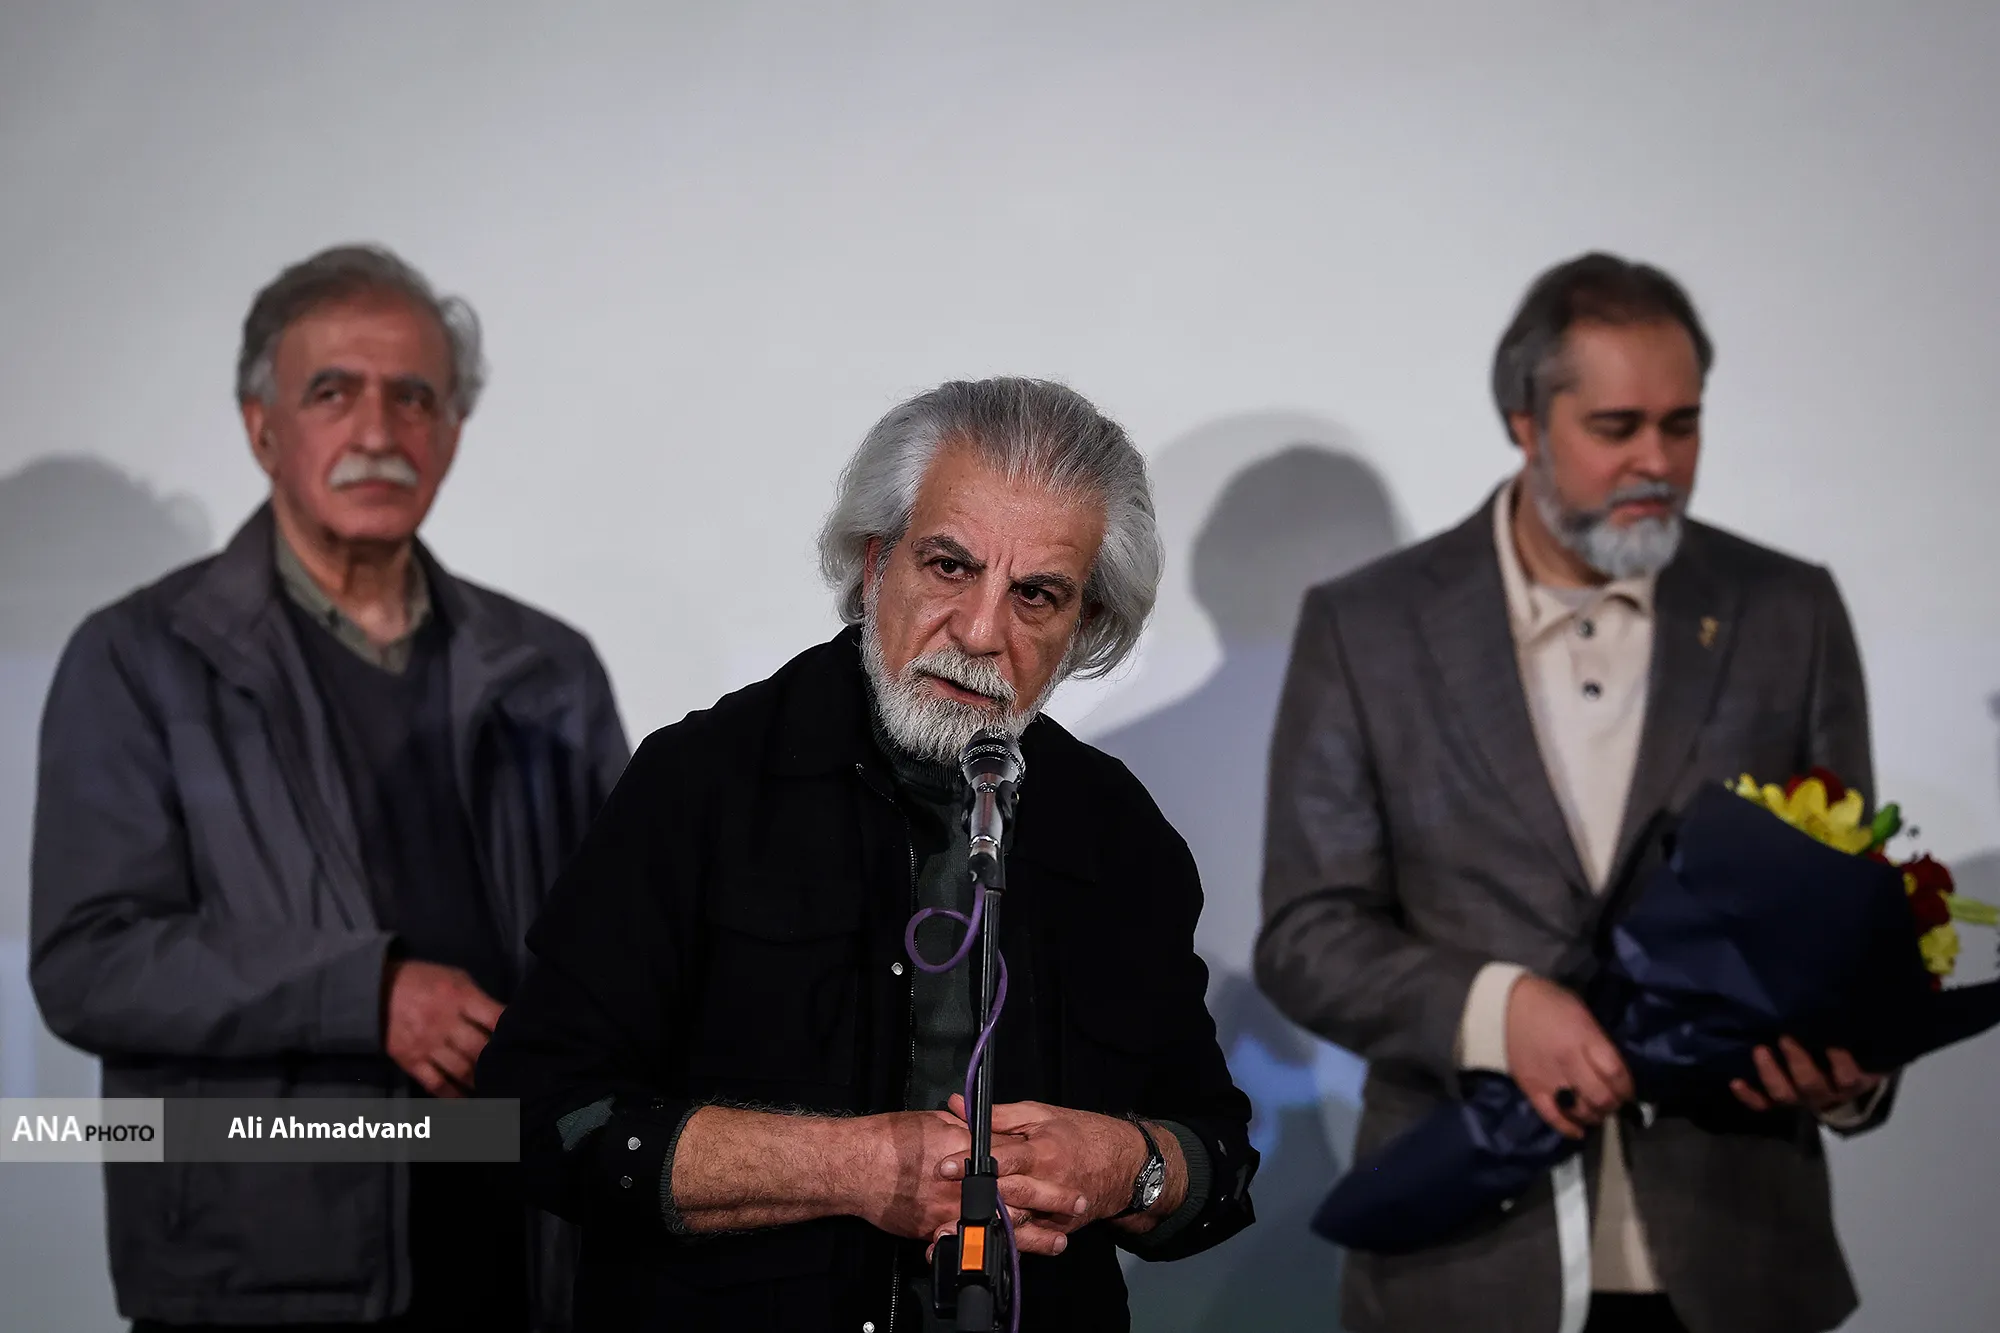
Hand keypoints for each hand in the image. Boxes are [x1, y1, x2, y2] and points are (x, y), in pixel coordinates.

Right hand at [383, 960, 503, 1097]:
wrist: (377, 990)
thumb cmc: (424, 980)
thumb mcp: (455, 977)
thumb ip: (478, 999)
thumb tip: (502, 1020)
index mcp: (460, 998)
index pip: (495, 1017)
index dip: (512, 1031)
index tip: (526, 1042)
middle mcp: (445, 1023)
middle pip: (480, 1049)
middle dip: (498, 1062)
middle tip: (515, 1074)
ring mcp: (427, 1044)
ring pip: (461, 1070)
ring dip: (480, 1082)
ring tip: (497, 1090)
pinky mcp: (411, 1061)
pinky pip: (436, 1083)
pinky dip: (453, 1096)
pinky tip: (468, 1101)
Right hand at [846, 1111, 1049, 1250]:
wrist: (857, 1166)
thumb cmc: (892, 1140)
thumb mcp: (933, 1123)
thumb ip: (960, 1127)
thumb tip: (977, 1123)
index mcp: (970, 1150)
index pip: (1017, 1156)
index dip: (1043, 1163)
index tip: (1065, 1166)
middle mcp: (968, 1181)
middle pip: (1021, 1191)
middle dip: (1052, 1198)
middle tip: (1078, 1202)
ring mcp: (955, 1208)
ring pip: (1005, 1223)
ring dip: (1035, 1233)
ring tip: (1059, 1239)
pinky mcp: (938, 1229)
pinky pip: (973, 1241)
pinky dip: (995, 1250)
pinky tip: (1011, 1257)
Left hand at [936, 1095, 1158, 1249]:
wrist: (1129, 1165)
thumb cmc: (1082, 1133)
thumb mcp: (1042, 1115)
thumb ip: (999, 1115)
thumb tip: (958, 1104)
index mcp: (1043, 1152)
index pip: (1002, 1158)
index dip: (972, 1162)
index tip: (945, 1167)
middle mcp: (1048, 1184)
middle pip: (1006, 1193)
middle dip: (973, 1196)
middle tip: (942, 1201)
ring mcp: (1056, 1211)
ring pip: (1017, 1220)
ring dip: (987, 1224)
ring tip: (954, 1228)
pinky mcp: (1060, 1228)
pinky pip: (1031, 1237)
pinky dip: (1008, 1240)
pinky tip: (985, 1244)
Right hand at [1505, 974, 1632, 1138]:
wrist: (1505, 1004)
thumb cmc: (1549, 1003)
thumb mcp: (1582, 1013)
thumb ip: (1598, 1042)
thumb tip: (1613, 1070)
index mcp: (1584, 1038)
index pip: (1616, 1073)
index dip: (1628, 1087)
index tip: (1628, 1091)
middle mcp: (1569, 1062)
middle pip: (1602, 1096)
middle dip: (1613, 1104)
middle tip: (1614, 1102)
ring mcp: (1549, 1078)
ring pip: (1581, 1110)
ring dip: (1595, 1115)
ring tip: (1597, 1111)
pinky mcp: (1531, 1088)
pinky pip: (1552, 1116)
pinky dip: (1568, 1127)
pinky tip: (1579, 1131)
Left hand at [1730, 1038, 1883, 1113]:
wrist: (1844, 1076)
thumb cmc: (1852, 1048)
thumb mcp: (1861, 1040)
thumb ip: (1855, 1027)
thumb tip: (1847, 1002)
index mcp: (1852, 1080)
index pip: (1849, 1077)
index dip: (1840, 1062)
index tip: (1831, 1041)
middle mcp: (1827, 1094)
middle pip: (1811, 1085)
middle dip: (1797, 1062)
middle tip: (1785, 1037)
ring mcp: (1801, 1099)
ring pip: (1785, 1096)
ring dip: (1770, 1074)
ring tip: (1759, 1050)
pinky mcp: (1780, 1101)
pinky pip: (1763, 1106)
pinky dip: (1749, 1097)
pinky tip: (1736, 1082)